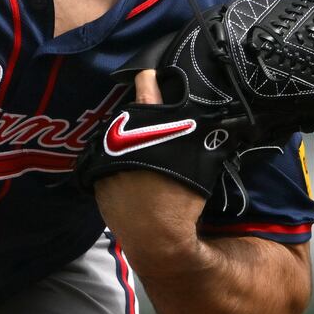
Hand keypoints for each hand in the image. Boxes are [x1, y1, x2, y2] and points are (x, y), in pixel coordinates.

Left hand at [92, 68, 207, 274]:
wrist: (159, 241)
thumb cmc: (183, 202)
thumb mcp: (198, 163)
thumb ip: (199, 135)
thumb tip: (216, 119)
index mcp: (147, 132)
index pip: (146, 94)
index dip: (147, 81)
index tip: (147, 73)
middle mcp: (122, 141)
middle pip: (128, 121)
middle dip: (138, 120)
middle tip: (150, 125)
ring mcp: (106, 161)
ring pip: (116, 144)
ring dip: (127, 145)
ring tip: (142, 154)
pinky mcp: (96, 182)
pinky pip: (107, 167)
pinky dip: (117, 168)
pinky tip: (130, 178)